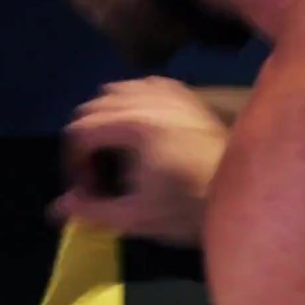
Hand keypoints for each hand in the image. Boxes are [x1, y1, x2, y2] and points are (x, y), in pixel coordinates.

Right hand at [55, 76, 229, 245]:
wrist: (247, 199)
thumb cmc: (190, 210)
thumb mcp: (136, 217)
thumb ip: (93, 211)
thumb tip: (58, 209)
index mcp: (135, 125)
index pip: (80, 130)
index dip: (74, 162)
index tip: (86, 189)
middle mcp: (150, 100)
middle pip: (94, 107)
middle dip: (87, 141)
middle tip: (97, 176)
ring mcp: (171, 94)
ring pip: (118, 91)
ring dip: (106, 120)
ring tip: (114, 155)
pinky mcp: (186, 97)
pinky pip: (146, 86)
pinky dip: (132, 103)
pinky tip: (137, 131)